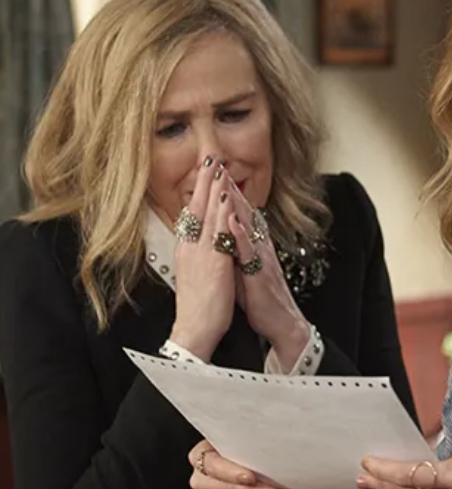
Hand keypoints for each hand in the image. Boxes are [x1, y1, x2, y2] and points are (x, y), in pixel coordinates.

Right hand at [170, 159, 236, 359]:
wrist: (195, 329)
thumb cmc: (199, 305)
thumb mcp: (197, 273)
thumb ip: (200, 254)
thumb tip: (202, 241)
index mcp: (187, 250)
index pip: (192, 215)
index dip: (199, 192)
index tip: (205, 173)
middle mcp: (190, 248)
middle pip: (196, 207)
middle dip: (204, 182)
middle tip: (210, 158)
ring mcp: (200, 253)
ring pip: (206, 214)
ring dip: (213, 189)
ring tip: (219, 168)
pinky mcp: (213, 263)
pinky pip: (218, 232)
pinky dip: (222, 214)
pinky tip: (227, 199)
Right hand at [188, 439, 295, 488]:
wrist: (272, 462)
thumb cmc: (261, 447)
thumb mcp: (256, 442)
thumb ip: (254, 444)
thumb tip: (269, 441)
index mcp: (206, 451)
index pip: (212, 464)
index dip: (231, 472)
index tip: (251, 477)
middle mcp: (203, 474)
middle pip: (220, 487)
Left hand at [225, 179, 309, 369]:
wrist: (282, 324)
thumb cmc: (261, 300)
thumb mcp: (244, 269)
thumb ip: (235, 251)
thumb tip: (222, 236)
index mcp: (253, 247)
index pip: (240, 214)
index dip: (227, 193)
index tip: (214, 173)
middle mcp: (259, 248)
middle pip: (244, 212)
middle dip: (230, 188)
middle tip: (218, 165)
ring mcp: (261, 259)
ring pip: (248, 227)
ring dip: (237, 204)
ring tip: (224, 182)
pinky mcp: (260, 274)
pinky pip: (250, 252)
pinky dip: (241, 235)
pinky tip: (233, 221)